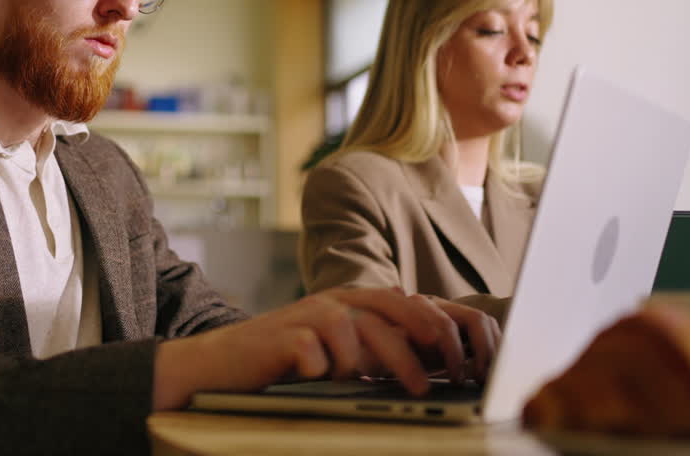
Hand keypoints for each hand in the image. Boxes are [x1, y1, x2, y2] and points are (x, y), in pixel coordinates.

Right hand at [152, 287, 499, 409]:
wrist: (223, 362)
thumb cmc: (287, 360)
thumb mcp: (341, 350)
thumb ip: (377, 347)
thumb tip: (433, 364)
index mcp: (353, 302)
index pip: (408, 302)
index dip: (442, 325)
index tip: (466, 359)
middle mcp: (335, 302)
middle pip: (393, 309)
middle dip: (429, 339)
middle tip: (452, 373)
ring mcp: (309, 316)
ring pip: (362, 329)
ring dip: (391, 360)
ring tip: (413, 388)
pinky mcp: (284, 336)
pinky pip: (319, 350)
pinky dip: (330, 368)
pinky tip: (330, 380)